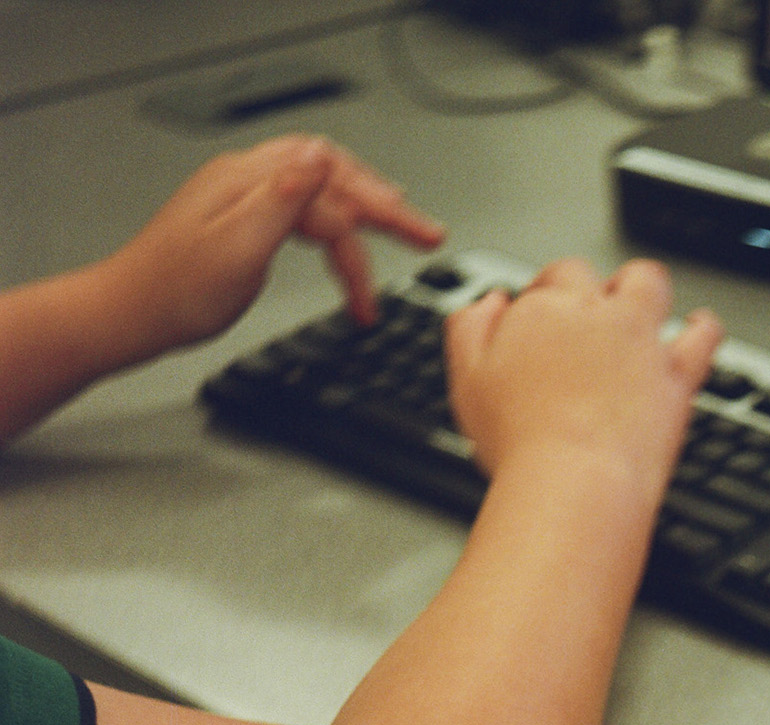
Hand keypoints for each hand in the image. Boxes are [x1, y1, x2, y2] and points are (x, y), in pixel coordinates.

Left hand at [99, 135, 444, 359]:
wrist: (134, 312)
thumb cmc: (176, 291)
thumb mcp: (237, 247)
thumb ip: (283, 201)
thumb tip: (320, 158)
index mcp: (250, 183)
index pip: (334, 189)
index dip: (381, 216)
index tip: (422, 240)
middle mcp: (248, 180)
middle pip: (332, 176)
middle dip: (384, 204)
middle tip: (425, 234)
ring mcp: (245, 198)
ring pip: (320, 189)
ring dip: (363, 213)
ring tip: (400, 235)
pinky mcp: (244, 220)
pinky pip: (303, 208)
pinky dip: (335, 225)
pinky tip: (344, 240)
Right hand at [445, 257, 722, 497]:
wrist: (575, 483)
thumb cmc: (521, 444)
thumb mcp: (468, 381)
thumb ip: (471, 330)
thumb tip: (490, 302)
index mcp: (545, 311)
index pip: (551, 280)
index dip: (549, 294)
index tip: (546, 319)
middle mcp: (595, 315)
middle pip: (593, 276)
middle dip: (586, 289)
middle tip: (583, 318)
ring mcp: (640, 342)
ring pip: (648, 283)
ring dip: (642, 288)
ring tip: (638, 307)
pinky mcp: (677, 375)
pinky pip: (703, 334)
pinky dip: (703, 326)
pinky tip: (698, 327)